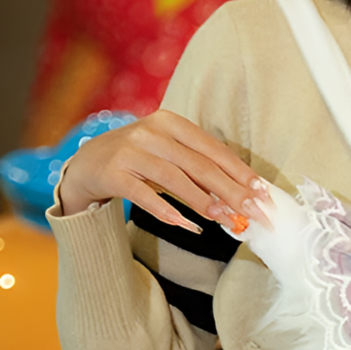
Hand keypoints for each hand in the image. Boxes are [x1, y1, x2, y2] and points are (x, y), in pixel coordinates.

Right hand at [58, 109, 272, 230]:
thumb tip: (241, 197)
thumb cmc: (140, 161)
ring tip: (225, 220)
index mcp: (172, 123)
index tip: (263, 194)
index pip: (214, 150)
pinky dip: (167, 211)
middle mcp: (151, 132)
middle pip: (200, 165)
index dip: (241, 173)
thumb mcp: (169, 155)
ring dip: (203, 202)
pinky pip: (144, 195)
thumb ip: (199, 170)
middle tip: (253, 214)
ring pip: (175, 179)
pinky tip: (187, 226)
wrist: (87, 164)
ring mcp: (130, 151)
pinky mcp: (113, 173)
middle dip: (231, 192)